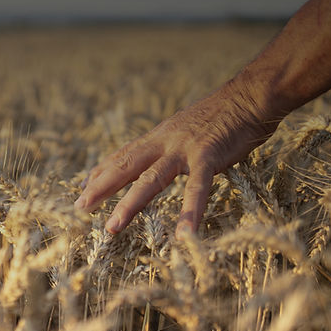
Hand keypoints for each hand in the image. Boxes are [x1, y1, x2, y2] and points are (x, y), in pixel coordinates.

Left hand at [74, 78, 280, 236]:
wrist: (250, 96)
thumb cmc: (222, 116)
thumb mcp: (185, 129)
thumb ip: (168, 146)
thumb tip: (154, 159)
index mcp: (159, 137)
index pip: (123, 156)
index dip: (101, 172)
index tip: (83, 188)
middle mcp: (164, 142)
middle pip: (125, 166)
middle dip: (100, 188)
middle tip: (79, 208)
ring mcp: (184, 150)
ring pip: (150, 179)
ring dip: (130, 204)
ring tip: (112, 228)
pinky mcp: (208, 157)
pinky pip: (197, 188)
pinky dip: (190, 212)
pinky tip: (184, 235)